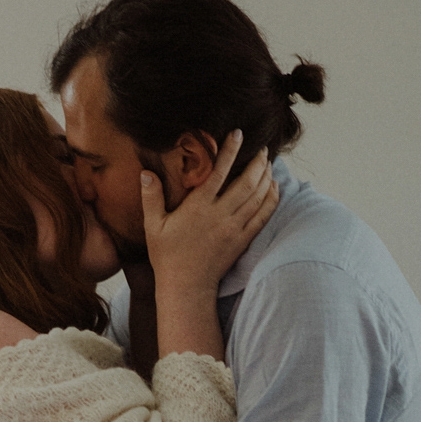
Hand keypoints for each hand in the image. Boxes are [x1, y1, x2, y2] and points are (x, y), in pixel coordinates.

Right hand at [140, 132, 278, 294]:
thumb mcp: (153, 226)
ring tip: (269, 163)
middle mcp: (220, 215)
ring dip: (266, 178)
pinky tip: (274, 188)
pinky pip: (263, 217)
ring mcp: (234, 229)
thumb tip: (146, 173)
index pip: (219, 172)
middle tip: (262, 148)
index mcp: (198, 207)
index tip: (238, 134)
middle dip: (257, 162)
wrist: (186, 287)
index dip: (230, 151)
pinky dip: (271, 200)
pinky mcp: (242, 241)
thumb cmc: (167, 256)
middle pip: (247, 183)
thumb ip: (151, 198)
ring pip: (258, 197)